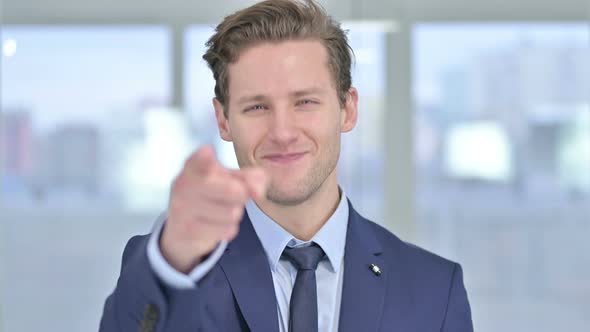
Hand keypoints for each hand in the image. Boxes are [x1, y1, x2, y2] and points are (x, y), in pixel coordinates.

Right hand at [160, 145, 267, 272]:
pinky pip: (227, 230)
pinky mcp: (187, 230)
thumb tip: (258, 192)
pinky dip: (228, 229)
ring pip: (233, 212)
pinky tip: (215, 225)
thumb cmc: (211, 195)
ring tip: (221, 210)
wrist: (184, 228)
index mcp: (194, 166)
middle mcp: (184, 184)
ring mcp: (182, 208)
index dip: (204, 156)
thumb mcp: (231, 179)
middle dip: (242, 194)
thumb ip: (251, 178)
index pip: (199, 160)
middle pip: (234, 190)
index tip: (207, 151)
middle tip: (235, 193)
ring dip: (234, 213)